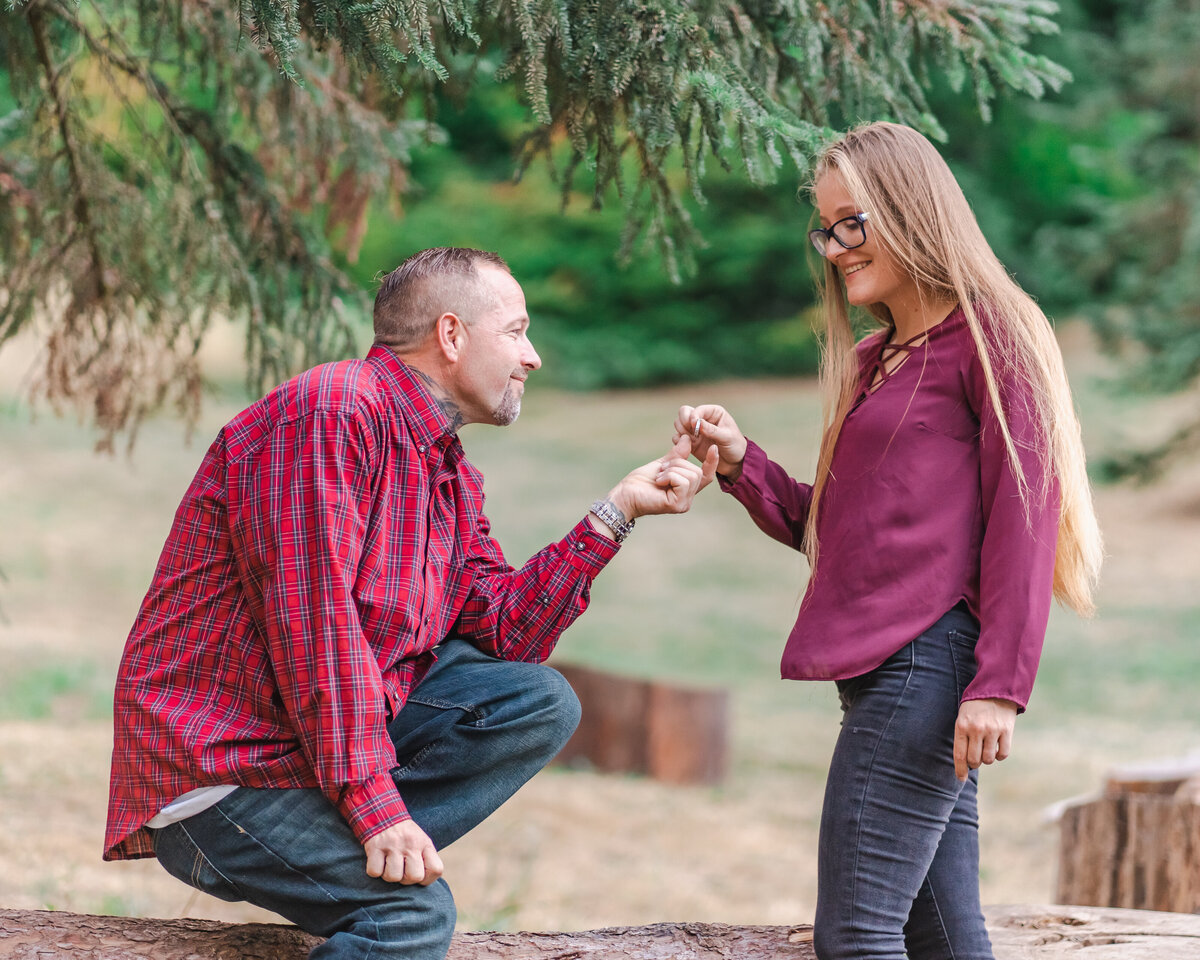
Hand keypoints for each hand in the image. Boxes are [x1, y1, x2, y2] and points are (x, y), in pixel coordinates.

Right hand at [363, 820, 443, 884]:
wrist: (382, 814)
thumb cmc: (404, 836)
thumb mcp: (421, 842)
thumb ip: (425, 859)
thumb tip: (423, 881)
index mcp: (424, 843)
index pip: (436, 869)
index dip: (427, 879)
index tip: (418, 873)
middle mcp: (411, 843)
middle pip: (414, 877)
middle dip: (406, 879)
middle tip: (401, 870)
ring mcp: (393, 845)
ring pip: (393, 877)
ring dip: (388, 875)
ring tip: (388, 864)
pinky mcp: (375, 847)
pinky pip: (375, 872)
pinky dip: (374, 871)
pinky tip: (378, 861)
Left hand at [604, 434, 719, 522]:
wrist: (625, 494)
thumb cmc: (640, 482)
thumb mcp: (662, 464)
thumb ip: (677, 455)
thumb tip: (688, 438)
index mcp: (685, 489)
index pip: (706, 476)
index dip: (712, 463)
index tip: (714, 447)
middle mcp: (688, 498)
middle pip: (697, 471)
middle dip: (677, 464)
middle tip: (661, 471)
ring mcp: (684, 503)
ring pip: (691, 475)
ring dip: (671, 470)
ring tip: (659, 477)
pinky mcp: (678, 505)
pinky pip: (682, 481)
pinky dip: (669, 476)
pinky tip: (659, 482)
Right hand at [672, 404, 747, 483]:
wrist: (734, 463)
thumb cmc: (735, 447)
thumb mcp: (727, 437)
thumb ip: (712, 430)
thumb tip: (697, 423)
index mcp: (713, 413)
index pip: (697, 409)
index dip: (693, 416)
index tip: (694, 425)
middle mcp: (702, 419)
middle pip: (684, 413)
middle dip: (684, 422)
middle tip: (691, 433)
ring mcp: (695, 430)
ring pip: (678, 423)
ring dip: (682, 431)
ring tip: (692, 440)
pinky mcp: (690, 441)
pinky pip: (677, 437)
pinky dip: (679, 440)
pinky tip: (688, 446)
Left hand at [953, 698, 1017, 781]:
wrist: (996, 690)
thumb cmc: (975, 707)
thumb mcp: (963, 718)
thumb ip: (963, 737)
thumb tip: (965, 763)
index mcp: (962, 726)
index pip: (959, 754)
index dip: (960, 770)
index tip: (961, 778)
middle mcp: (976, 729)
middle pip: (974, 760)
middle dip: (974, 763)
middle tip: (975, 757)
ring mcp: (992, 730)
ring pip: (988, 759)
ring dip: (987, 759)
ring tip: (986, 750)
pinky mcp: (1007, 731)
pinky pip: (1003, 754)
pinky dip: (999, 755)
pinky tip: (996, 748)